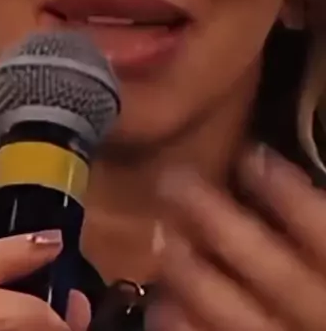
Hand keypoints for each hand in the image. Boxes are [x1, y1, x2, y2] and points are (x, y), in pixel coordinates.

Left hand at [151, 146, 325, 329]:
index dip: (285, 192)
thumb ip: (323, 226)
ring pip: (236, 318)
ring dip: (193, 276)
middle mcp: (322, 318)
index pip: (321, 229)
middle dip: (216, 221)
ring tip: (161, 237)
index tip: (251, 156)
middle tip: (173, 181)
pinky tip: (164, 306)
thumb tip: (285, 175)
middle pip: (268, 267)